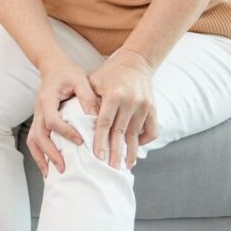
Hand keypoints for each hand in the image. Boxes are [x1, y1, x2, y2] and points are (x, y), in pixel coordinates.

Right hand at [27, 55, 101, 178]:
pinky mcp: (40, 121)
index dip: (65, 132)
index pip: (52, 120)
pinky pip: (35, 140)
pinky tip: (48, 166)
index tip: (80, 141)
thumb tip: (97, 116)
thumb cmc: (67, 72)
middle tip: (63, 167)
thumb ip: (87, 96)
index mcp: (47, 99)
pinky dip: (39, 154)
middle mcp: (39, 109)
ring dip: (41, 158)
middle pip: (38, 135)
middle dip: (50, 153)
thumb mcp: (80, 79)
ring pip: (33, 141)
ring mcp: (37, 116)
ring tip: (51, 173)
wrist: (52, 66)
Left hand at [86, 47, 158, 169]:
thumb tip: (77, 125)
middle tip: (111, 169)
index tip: (97, 156)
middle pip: (121, 132)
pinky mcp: (153, 108)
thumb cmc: (109, 73)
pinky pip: (151, 130)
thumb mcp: (94, 82)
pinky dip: (145, 141)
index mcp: (113, 94)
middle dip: (116, 152)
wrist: (135, 61)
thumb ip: (87, 101)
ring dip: (131, 152)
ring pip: (137, 134)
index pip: (104, 123)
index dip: (100, 140)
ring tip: (125, 166)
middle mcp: (130, 101)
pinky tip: (136, 149)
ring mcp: (144, 105)